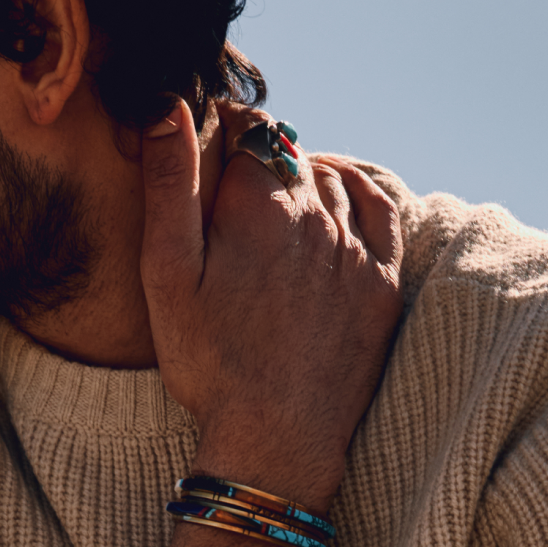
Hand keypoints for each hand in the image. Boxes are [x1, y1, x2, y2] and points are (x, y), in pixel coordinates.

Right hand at [140, 100, 404, 511]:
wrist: (277, 440)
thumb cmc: (210, 364)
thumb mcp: (167, 275)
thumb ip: (170, 184)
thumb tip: (168, 105)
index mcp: (258, 204)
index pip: (248, 128)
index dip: (225, 133)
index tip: (209, 153)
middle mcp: (316, 215)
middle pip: (290, 153)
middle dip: (262, 159)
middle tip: (236, 190)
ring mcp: (355, 249)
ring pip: (332, 179)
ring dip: (305, 178)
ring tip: (277, 204)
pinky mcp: (380, 284)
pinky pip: (380, 209)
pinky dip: (358, 191)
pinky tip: (337, 197)